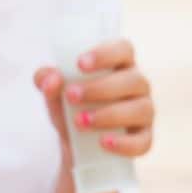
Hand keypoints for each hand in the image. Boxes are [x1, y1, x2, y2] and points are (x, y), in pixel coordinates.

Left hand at [34, 39, 155, 169]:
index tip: (80, 64)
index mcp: (118, 65)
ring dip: (109, 115)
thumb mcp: (53, 93)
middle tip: (71, 96)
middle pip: (133, 80)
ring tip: (79, 121)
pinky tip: (103, 142)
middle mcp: (137, 85)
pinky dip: (123, 143)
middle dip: (100, 88)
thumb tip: (51, 79)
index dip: (105, 54)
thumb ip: (46, 81)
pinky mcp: (143, 138)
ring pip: (140, 109)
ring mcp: (144, 112)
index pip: (123, 49)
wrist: (74, 144)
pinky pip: (142, 141)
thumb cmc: (69, 106)